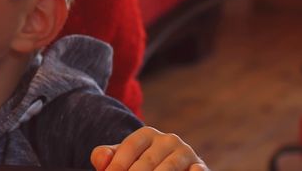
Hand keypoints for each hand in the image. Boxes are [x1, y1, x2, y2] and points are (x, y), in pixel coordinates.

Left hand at [90, 126, 207, 170]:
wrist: (174, 170)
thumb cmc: (140, 166)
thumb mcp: (123, 159)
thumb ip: (106, 156)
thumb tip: (101, 162)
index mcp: (147, 134)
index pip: (129, 148)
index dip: (117, 165)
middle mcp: (169, 140)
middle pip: (147, 162)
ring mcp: (186, 153)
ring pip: (168, 169)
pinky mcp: (199, 167)